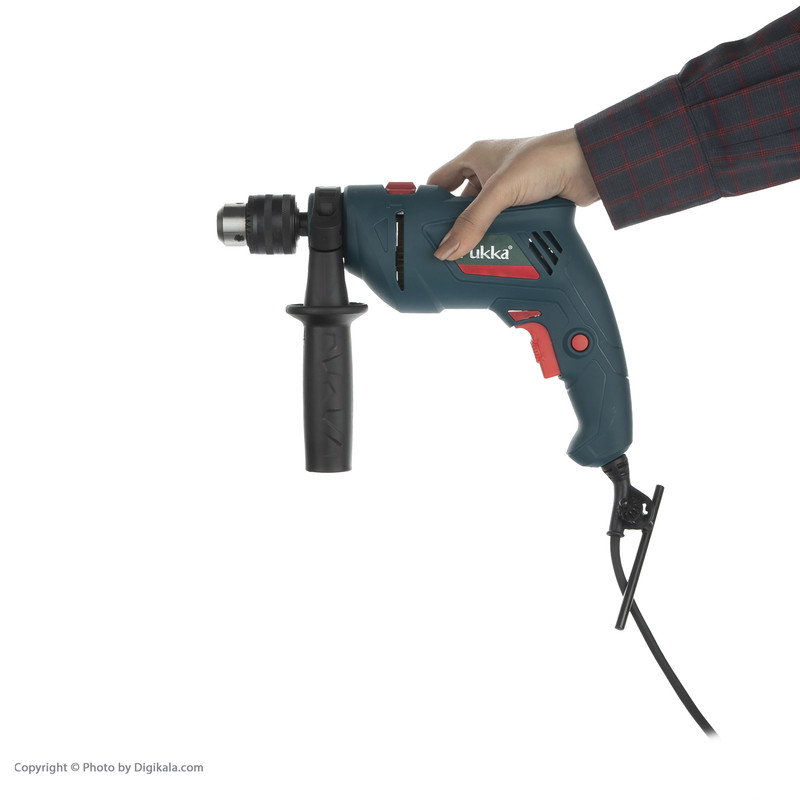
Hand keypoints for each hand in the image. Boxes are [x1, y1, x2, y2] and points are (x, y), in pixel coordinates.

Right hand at [427, 130, 598, 259]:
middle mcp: (488, 173)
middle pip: (460, 207)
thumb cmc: (545, 158)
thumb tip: (447, 249)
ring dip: (482, 235)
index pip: (439, 182)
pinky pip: (505, 226)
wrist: (588, 165)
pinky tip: (496, 250)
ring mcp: (508, 191)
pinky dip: (502, 237)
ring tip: (472, 254)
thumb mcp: (500, 191)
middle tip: (446, 249)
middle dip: (456, 227)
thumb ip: (473, 222)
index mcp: (475, 157)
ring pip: (484, 220)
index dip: (429, 202)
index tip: (420, 226)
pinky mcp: (525, 206)